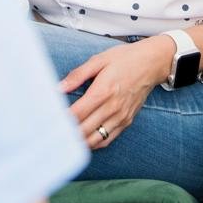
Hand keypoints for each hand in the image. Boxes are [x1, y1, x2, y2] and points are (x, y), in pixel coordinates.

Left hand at [59, 35, 174, 149]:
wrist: (153, 63)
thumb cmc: (125, 59)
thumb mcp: (99, 60)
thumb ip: (78, 74)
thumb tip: (59, 87)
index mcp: (103, 91)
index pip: (77, 113)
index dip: (61, 120)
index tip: (49, 121)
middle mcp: (112, 107)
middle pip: (83, 129)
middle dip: (66, 133)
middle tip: (52, 134)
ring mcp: (121, 117)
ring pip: (95, 139)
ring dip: (79, 142)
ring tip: (64, 141)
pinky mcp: (127, 121)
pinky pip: (107, 139)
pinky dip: (93, 143)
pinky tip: (83, 140)